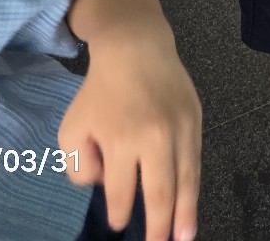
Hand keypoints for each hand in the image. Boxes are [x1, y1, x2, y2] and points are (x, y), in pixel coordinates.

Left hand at [58, 37, 201, 240]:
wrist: (136, 48)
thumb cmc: (101, 91)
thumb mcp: (72, 129)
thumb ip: (79, 166)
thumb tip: (103, 186)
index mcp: (121, 142)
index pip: (122, 193)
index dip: (120, 214)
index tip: (119, 224)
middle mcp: (156, 139)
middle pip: (160, 193)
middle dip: (159, 226)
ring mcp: (181, 129)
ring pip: (186, 180)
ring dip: (186, 213)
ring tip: (186, 237)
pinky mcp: (196, 120)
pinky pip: (196, 161)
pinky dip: (194, 186)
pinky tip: (193, 204)